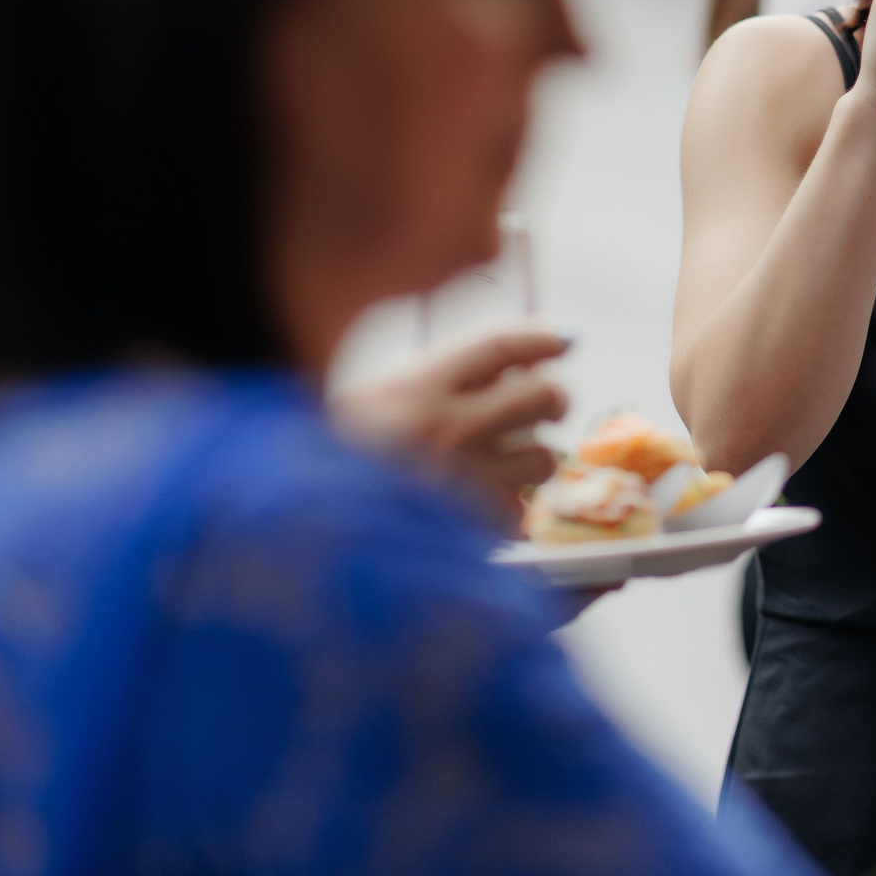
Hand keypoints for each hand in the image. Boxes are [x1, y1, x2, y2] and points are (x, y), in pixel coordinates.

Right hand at [333, 326, 572, 527]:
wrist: (311, 538)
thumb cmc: (337, 464)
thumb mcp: (371, 402)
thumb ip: (434, 380)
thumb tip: (510, 366)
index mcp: (413, 389)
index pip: (499, 345)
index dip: (540, 338)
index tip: (564, 340)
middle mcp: (445, 430)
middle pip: (541, 395)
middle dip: (555, 397)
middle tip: (550, 404)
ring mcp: (466, 484)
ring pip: (543, 457)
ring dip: (534, 457)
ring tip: (508, 463)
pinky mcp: (478, 533)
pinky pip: (521, 510)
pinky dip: (510, 507)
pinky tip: (482, 507)